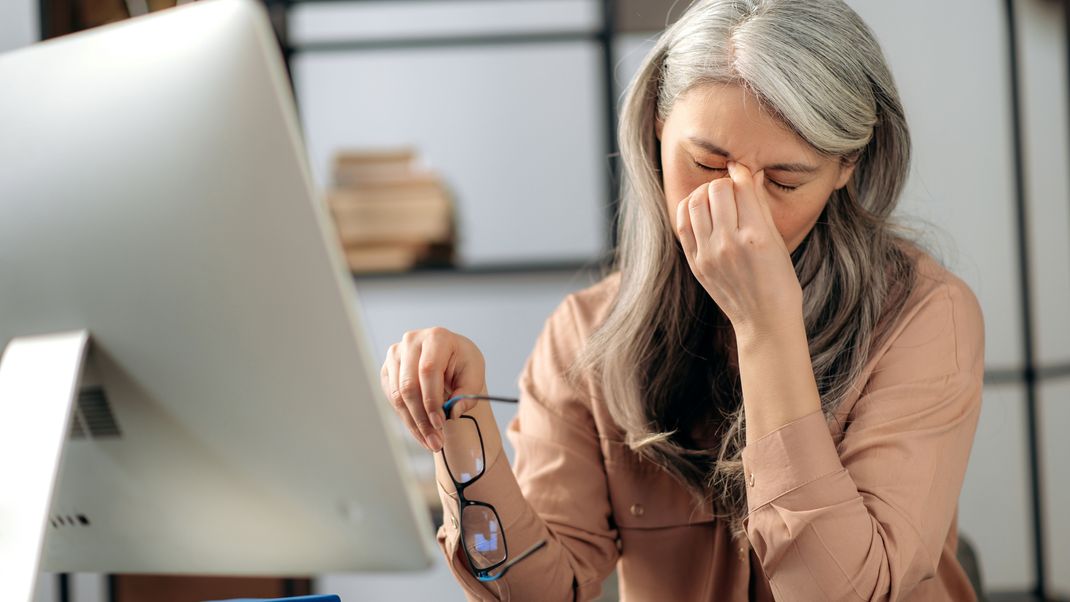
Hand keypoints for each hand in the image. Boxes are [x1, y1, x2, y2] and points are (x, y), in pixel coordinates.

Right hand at [380, 327, 486, 451]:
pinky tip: (421, 432)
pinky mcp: (387, 370)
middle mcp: (411, 342)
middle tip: (436, 442)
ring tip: (431, 442)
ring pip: (398, 397)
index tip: (441, 423)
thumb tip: (454, 412)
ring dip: (414, 424)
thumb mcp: (474, 374)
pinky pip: (393, 400)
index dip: (432, 400)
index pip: (427, 370)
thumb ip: (468, 393)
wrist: (449, 357)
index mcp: (436, 337)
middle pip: (409, 386)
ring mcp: (395, 355)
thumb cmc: (462, 363)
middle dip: (422, 419)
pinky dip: (407, 419)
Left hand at [674, 161, 802, 337]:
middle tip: (731, 189)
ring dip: (705, 193)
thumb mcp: (778, 241)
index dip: (742, 172)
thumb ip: (760, 205)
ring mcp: (708, 255)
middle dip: (724, 182)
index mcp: (756, 236)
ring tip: (715, 198)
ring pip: (695, 202)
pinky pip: (682, 224)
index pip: (741, 186)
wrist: (764, 320)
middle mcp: (729, 243)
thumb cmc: (779, 280)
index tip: (742, 170)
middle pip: (716, 189)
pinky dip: (689, 209)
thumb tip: (749, 173)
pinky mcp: (695, 263)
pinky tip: (701, 211)